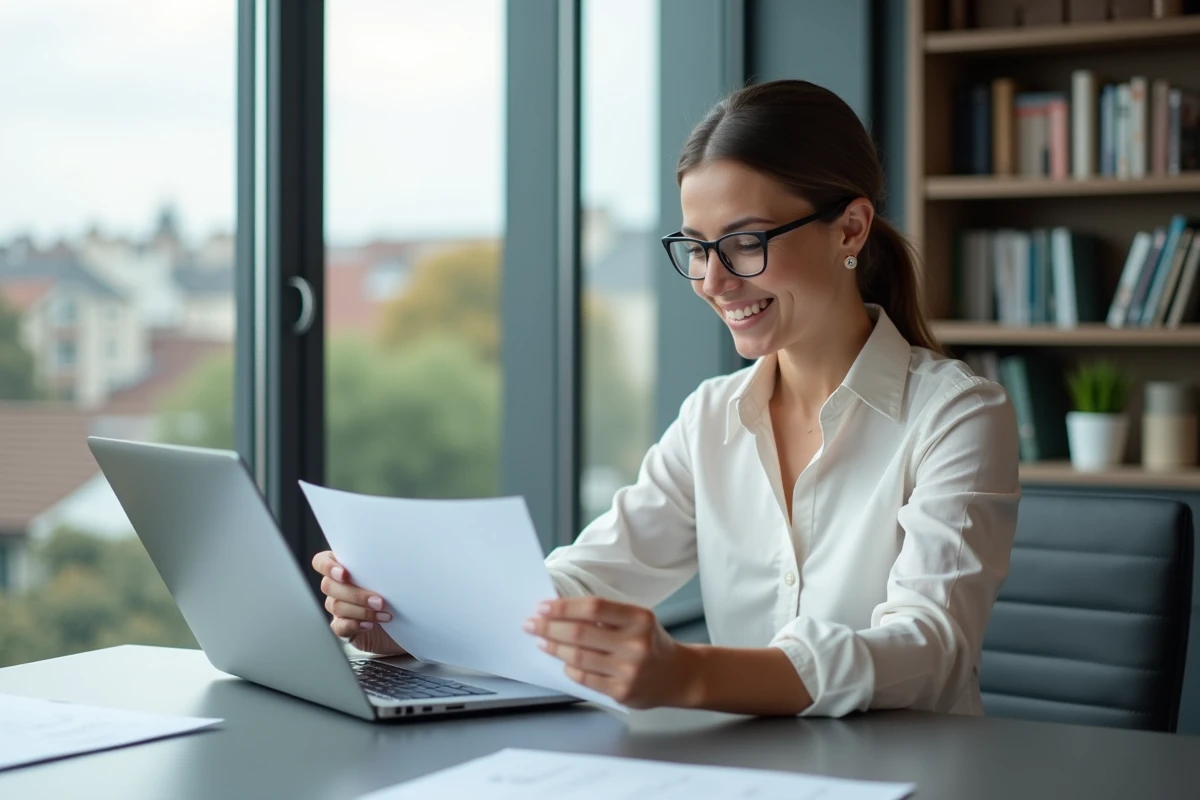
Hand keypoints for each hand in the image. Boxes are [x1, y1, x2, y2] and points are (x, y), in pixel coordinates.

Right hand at [311, 551, 405, 656]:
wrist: (407, 621)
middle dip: (355, 594)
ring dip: (362, 610)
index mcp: (345, 568)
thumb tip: (392, 559)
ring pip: (336, 605)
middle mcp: (338, 587)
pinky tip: (369, 625)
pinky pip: (339, 626)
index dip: (328, 566)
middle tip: (379, 600)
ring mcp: (339, 607)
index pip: (321, 562)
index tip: (344, 574)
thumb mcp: (391, 576)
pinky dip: (354, 625)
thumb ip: (381, 566)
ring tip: (384, 614)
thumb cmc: (398, 593)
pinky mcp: (343, 627)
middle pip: (328, 586)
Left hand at [524, 597, 698, 709]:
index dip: (563, 607)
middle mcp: (635, 644)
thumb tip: (561, 610)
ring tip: (542, 641)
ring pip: (579, 657)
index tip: (542, 607)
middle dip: (550, 627)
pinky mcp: (622, 691)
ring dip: (554, 648)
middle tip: (532, 624)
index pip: (594, 608)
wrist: (679, 676)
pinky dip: (569, 669)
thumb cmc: (652, 643)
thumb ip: (606, 616)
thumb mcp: (638, 620)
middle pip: (581, 633)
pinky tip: (562, 662)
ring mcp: (628, 670)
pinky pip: (586, 679)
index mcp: (639, 619)